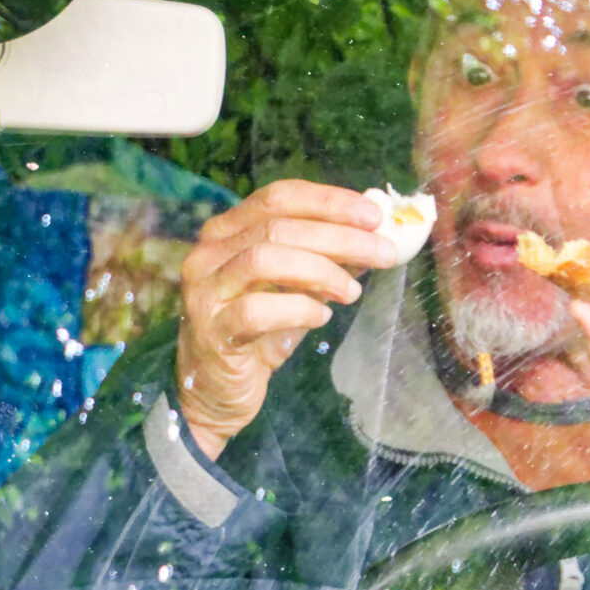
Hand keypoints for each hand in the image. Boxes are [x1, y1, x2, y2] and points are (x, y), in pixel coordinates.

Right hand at [174, 180, 406, 457]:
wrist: (215, 392)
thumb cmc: (257, 334)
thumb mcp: (295, 290)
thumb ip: (326, 261)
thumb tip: (376, 237)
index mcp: (226, 232)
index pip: (278, 197)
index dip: (329, 202)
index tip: (375, 216)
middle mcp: (209, 254)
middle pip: (278, 226)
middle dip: (340, 237)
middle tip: (383, 253)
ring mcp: (206, 292)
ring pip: (265, 259)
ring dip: (321, 271)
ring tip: (351, 291)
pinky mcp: (211, 331)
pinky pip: (257, 310)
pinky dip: (299, 309)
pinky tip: (321, 318)